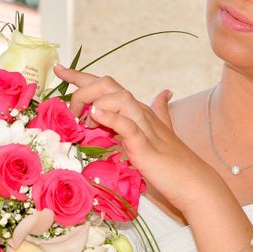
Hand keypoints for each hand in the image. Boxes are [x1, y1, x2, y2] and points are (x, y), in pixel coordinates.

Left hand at [53, 65, 222, 214]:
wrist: (193, 182)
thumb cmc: (174, 162)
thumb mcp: (161, 132)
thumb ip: (159, 112)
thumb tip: (164, 92)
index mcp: (138, 109)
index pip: (107, 85)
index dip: (81, 75)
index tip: (59, 68)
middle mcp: (140, 112)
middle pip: (108, 84)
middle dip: (82, 89)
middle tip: (70, 112)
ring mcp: (144, 127)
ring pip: (119, 97)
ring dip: (94, 101)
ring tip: (83, 120)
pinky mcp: (145, 145)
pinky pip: (127, 125)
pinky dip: (111, 117)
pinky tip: (97, 115)